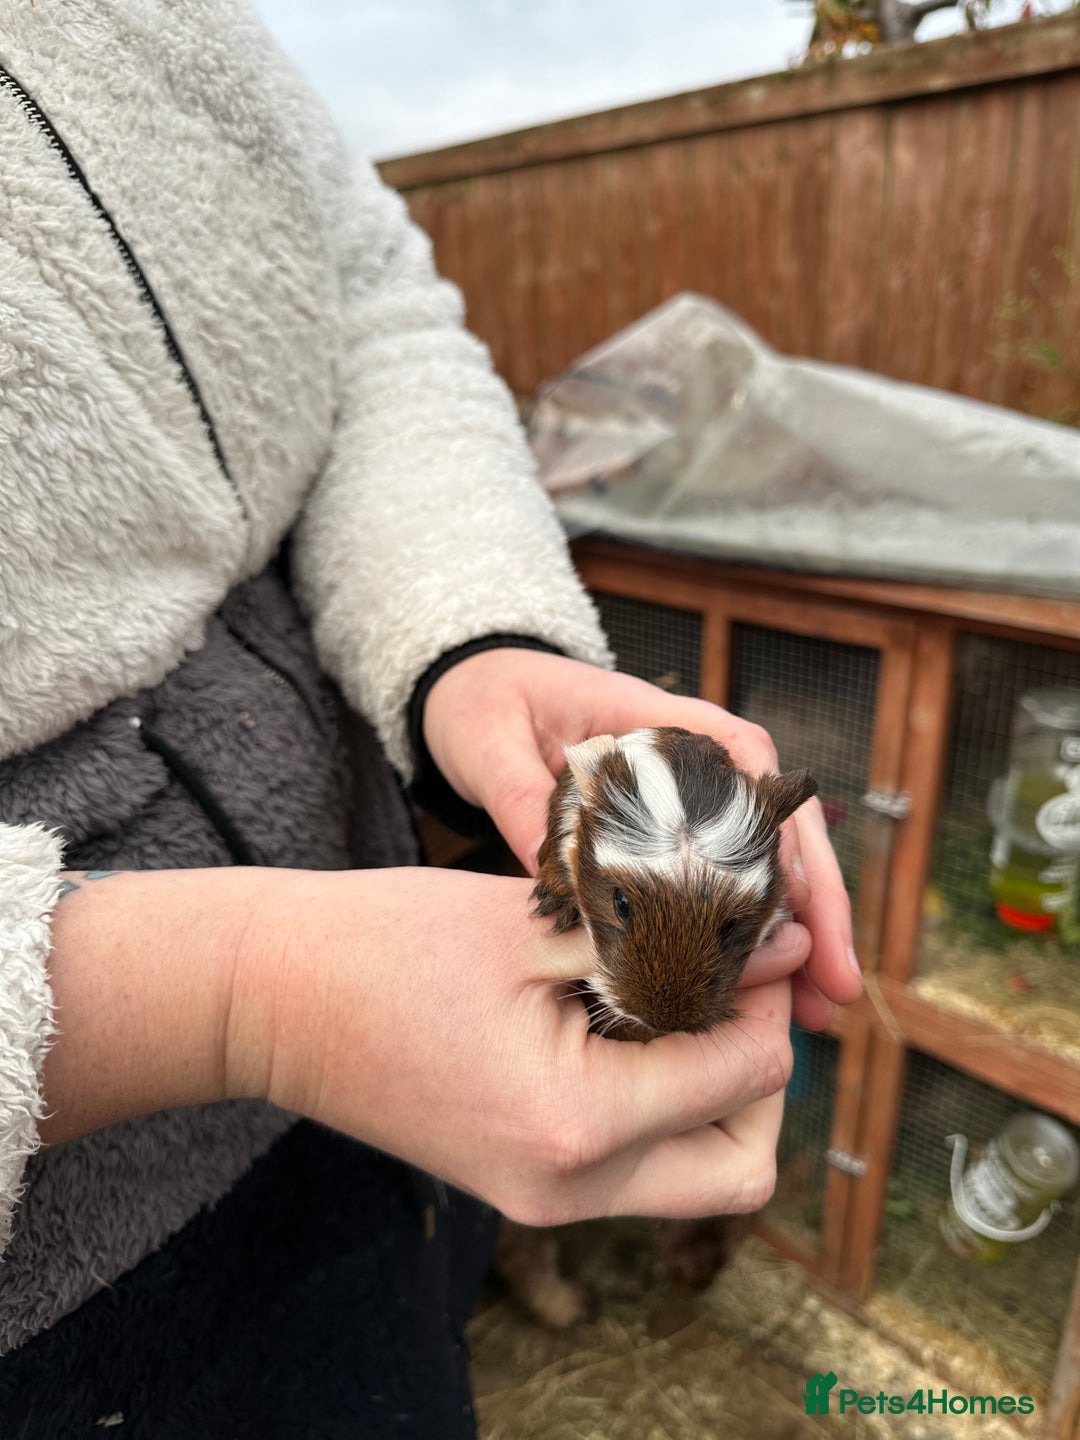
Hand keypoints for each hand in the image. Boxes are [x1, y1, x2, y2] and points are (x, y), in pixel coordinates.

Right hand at [235, 866, 806, 1222]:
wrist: (273, 999)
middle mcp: (570, 1187)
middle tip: (733, 985)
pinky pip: (637, 1165)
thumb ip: (658, 938)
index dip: (767, 993)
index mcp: (576, 1123)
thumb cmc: (386, 944)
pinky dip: (661, 1103)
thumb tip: (774, 938)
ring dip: (717, 1093)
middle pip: (743, 1165)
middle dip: (762, 1072)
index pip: (745, 1074)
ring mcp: (545, 1199)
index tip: (754, 931)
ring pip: (697, 1174)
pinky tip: (633, 1022)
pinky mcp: (526, 1186)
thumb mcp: (533, 924)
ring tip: (686, 998)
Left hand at [421, 649, 860, 1027]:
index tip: (790, 892)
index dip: (773, 824)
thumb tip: (552, 865)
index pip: (742, 755)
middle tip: (835, 981)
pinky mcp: (674, 837)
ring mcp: (689, 799)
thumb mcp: (487, 741)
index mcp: (652, 718)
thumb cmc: (487, 704)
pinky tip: (775, 996)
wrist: (476, 694)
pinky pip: (728, 884)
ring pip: (767, 862)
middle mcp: (690, 758)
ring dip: (801, 932)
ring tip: (823, 1010)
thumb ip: (519, 796)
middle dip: (818, 901)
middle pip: (777, 821)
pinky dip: (753, 938)